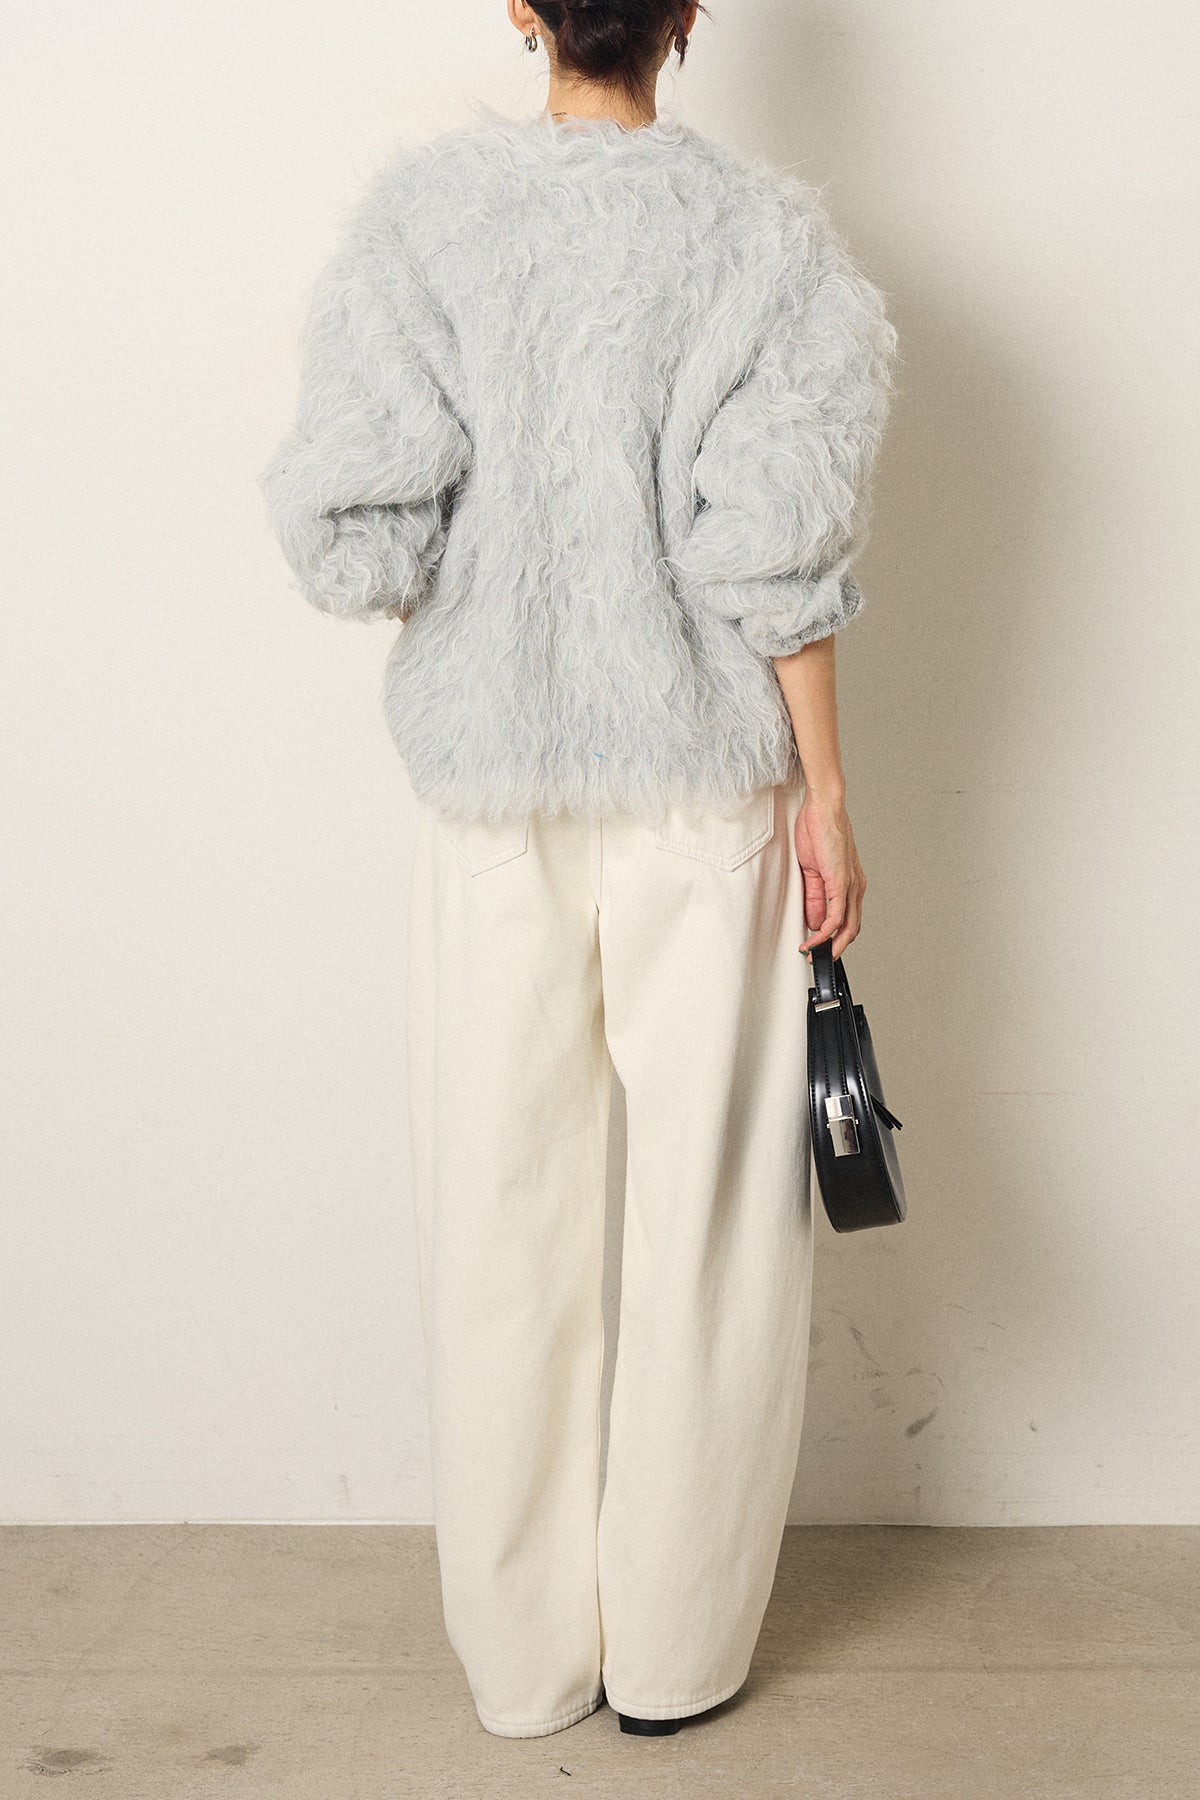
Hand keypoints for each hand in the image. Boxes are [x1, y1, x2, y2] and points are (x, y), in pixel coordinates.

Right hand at [793, 791, 865, 961]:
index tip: (819, 949)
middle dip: (834, 949)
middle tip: (817, 959)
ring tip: (813, 953)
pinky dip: (825, 933)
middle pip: (851, 930)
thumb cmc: (819, 831)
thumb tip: (814, 920)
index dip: (835, 939)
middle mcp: (856, 887)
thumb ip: (814, 897)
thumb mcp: (812, 870)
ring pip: (847, 927)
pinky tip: (814, 939)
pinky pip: (836, 916)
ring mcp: (851, 886)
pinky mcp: (841, 882)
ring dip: (830, 945)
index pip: (848, 920)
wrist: (823, 808)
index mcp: (850, 884)